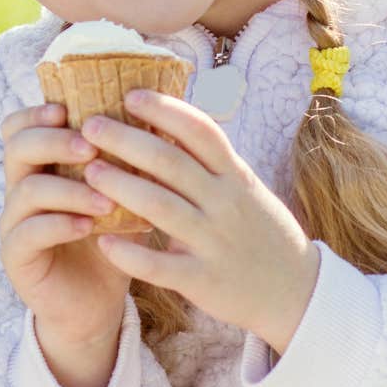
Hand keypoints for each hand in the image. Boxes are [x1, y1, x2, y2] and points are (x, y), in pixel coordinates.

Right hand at [0, 102, 133, 386]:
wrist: (98, 305)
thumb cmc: (111, 242)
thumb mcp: (122, 196)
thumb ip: (126, 161)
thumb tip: (159, 115)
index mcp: (42, 167)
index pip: (21, 125)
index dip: (38, 112)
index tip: (69, 108)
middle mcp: (20, 189)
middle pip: (16, 147)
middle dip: (52, 141)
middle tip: (89, 146)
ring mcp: (13, 224)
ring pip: (25, 190)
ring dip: (67, 189)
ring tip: (104, 198)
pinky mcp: (16, 258)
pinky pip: (29, 233)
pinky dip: (60, 224)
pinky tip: (89, 227)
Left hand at [80, 90, 320, 353]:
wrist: (296, 292)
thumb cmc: (258, 230)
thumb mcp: (243, 188)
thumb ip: (209, 161)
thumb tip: (165, 119)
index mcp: (235, 176)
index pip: (201, 131)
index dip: (166, 109)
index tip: (131, 94)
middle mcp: (226, 203)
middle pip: (171, 162)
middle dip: (127, 140)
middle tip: (90, 125)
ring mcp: (215, 242)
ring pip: (162, 207)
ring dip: (122, 186)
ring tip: (89, 170)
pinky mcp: (204, 280)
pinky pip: (160, 266)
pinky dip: (130, 253)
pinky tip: (102, 241)